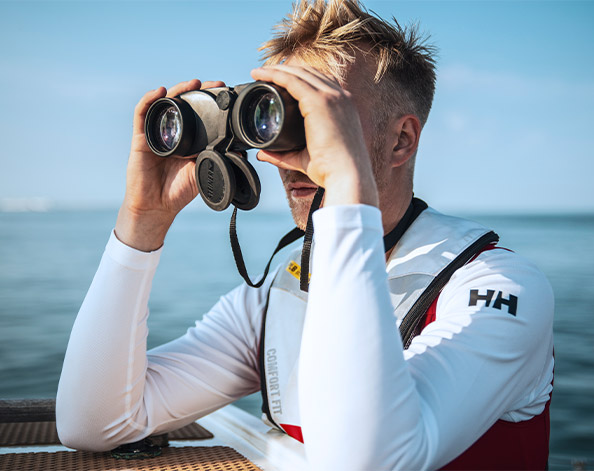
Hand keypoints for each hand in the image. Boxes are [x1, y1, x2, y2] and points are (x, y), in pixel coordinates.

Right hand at [115, 79, 225, 250]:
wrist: (157, 206)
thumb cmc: (178, 191)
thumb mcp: (203, 172)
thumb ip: (217, 160)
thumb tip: (240, 151)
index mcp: (188, 139)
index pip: (198, 113)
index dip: (209, 101)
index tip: (224, 92)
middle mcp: (172, 132)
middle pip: (182, 103)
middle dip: (197, 90)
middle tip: (212, 84)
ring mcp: (155, 133)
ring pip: (164, 103)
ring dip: (177, 90)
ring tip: (192, 83)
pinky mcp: (140, 137)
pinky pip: (142, 113)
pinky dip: (150, 99)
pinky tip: (160, 91)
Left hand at [250, 64, 377, 207]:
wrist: (347, 175)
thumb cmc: (331, 170)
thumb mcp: (305, 158)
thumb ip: (284, 155)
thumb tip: (263, 154)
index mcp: (343, 107)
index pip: (321, 83)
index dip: (300, 78)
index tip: (279, 81)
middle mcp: (340, 97)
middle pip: (309, 73)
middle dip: (286, 70)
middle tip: (263, 74)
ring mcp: (331, 97)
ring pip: (299, 73)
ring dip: (277, 69)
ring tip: (258, 72)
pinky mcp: (319, 101)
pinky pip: (292, 80)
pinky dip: (275, 74)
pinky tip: (261, 74)